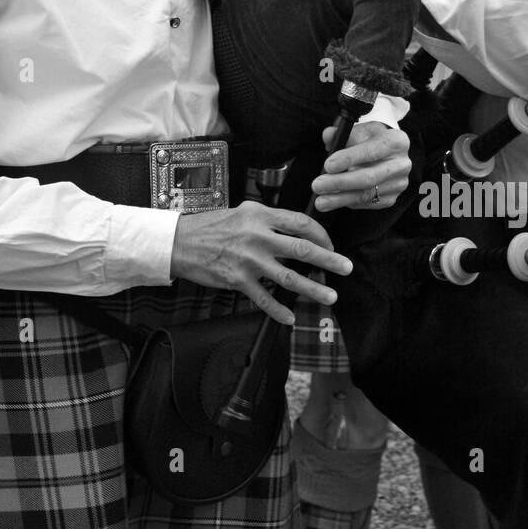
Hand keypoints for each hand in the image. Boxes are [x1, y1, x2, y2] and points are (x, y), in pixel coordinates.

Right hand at [170, 201, 352, 325]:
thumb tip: (297, 231)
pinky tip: (291, 316)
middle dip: (329, 260)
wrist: (180, 242)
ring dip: (313, 288)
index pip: (300, 223)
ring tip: (330, 296)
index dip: (321, 235)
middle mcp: (257, 236)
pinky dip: (279, 310)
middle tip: (346, 267)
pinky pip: (264, 299)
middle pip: (302, 249)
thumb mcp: (243, 212)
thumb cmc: (212, 225)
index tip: (330, 245)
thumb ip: (269, 220)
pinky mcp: (237, 280)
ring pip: (289, 276)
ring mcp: (248, 260)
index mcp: (260, 215)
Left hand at [311, 122, 410, 212]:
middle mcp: (402, 164)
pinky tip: (334, 200)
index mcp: (396, 141)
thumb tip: (328, 135)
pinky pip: (367, 203)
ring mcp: (399, 183)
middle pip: (369, 177)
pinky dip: (348, 202)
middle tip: (318, 185)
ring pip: (366, 194)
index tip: (328, 165)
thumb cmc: (369, 140)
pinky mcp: (392, 198)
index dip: (349, 159)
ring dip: (340, 198)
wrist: (386, 153)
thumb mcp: (358, 131)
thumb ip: (341, 134)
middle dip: (340, 182)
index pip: (372, 151)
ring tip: (320, 200)